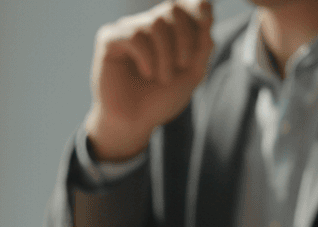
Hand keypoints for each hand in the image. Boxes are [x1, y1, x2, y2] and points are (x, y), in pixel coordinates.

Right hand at [85, 0, 214, 160]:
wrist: (134, 123)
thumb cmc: (160, 99)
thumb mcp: (192, 74)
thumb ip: (202, 45)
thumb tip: (208, 14)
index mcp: (168, 29)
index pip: (184, 4)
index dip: (197, 6)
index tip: (206, 20)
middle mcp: (147, 24)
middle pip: (172, 9)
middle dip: (185, 38)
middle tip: (184, 65)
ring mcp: (127, 30)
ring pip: (154, 24)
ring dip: (165, 54)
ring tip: (163, 78)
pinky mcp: (109, 40)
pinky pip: (134, 35)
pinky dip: (147, 56)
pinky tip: (147, 73)